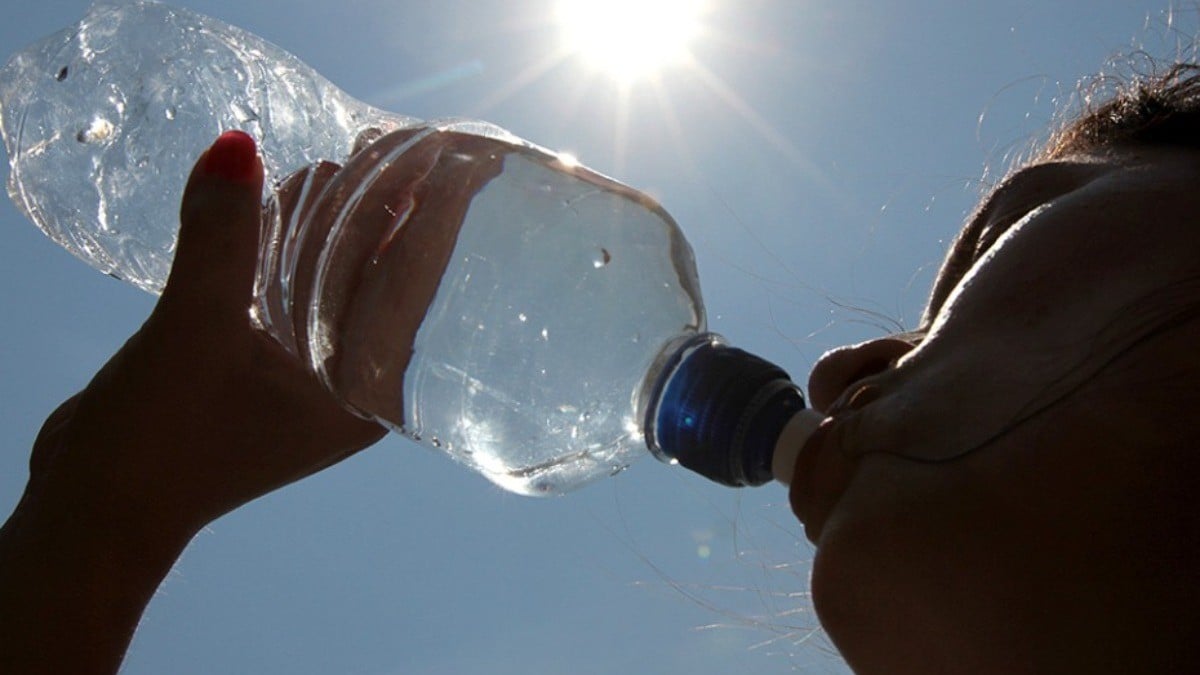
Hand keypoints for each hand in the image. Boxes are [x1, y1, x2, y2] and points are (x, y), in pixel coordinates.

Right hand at [1, 132, 385, 673]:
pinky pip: (292, 297)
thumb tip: (239, 146)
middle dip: (386, 216)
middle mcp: (348, 388)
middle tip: (391, 146)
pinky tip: (285, 204)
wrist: (95, 507)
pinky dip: (288, 252)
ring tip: (342, 164)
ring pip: (336, 287)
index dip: (435, 222)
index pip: (415, 291)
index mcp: (361, 394)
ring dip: (334, 230)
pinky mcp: (266, 372)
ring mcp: (307, 382)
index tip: (455, 161)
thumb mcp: (194, 330)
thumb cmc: (158, 443)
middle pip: (383, 283)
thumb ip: (220, 238)